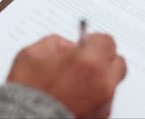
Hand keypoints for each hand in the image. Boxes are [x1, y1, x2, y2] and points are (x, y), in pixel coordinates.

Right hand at [7, 34, 126, 117]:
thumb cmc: (27, 92)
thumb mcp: (31, 54)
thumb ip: (55, 43)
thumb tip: (68, 46)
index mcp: (89, 61)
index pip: (107, 41)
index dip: (93, 41)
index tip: (84, 44)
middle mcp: (102, 83)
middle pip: (117, 63)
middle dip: (103, 59)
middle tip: (84, 61)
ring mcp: (103, 104)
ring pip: (110, 85)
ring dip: (98, 80)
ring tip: (74, 83)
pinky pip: (103, 103)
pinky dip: (93, 98)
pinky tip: (74, 98)